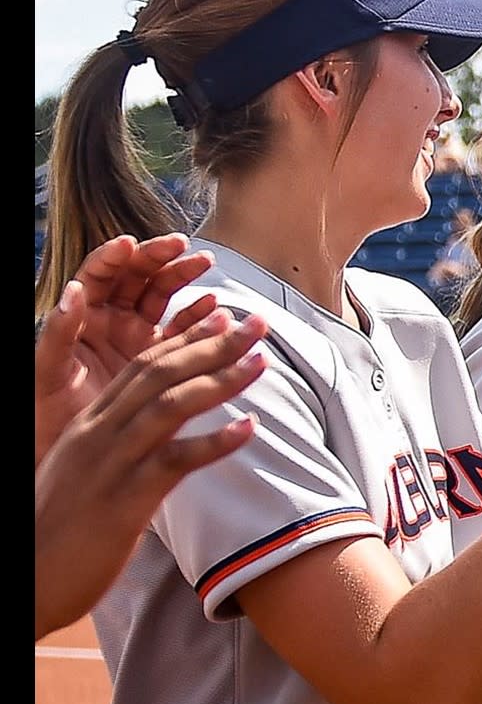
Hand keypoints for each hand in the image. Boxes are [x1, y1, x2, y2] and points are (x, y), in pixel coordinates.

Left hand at [35, 234, 216, 466]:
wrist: (71, 459)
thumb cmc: (46, 417)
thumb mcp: (45, 373)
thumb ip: (57, 332)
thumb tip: (73, 290)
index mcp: (79, 319)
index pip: (97, 275)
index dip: (114, 256)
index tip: (132, 244)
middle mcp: (108, 323)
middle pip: (135, 278)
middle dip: (160, 258)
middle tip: (184, 248)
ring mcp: (136, 340)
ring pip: (162, 298)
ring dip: (184, 279)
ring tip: (206, 267)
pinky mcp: (160, 361)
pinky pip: (182, 332)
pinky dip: (199, 318)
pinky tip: (215, 310)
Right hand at [36, 305, 269, 639]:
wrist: (26, 580)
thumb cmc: (59, 533)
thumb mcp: (86, 477)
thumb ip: (118, 451)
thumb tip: (158, 445)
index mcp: (89, 426)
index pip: (141, 367)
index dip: (184, 338)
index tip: (221, 316)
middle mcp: (98, 435)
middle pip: (160, 373)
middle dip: (212, 344)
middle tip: (256, 324)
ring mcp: (110, 464)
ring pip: (170, 406)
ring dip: (220, 379)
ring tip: (261, 360)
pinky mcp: (124, 501)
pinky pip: (175, 461)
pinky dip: (214, 442)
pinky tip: (250, 427)